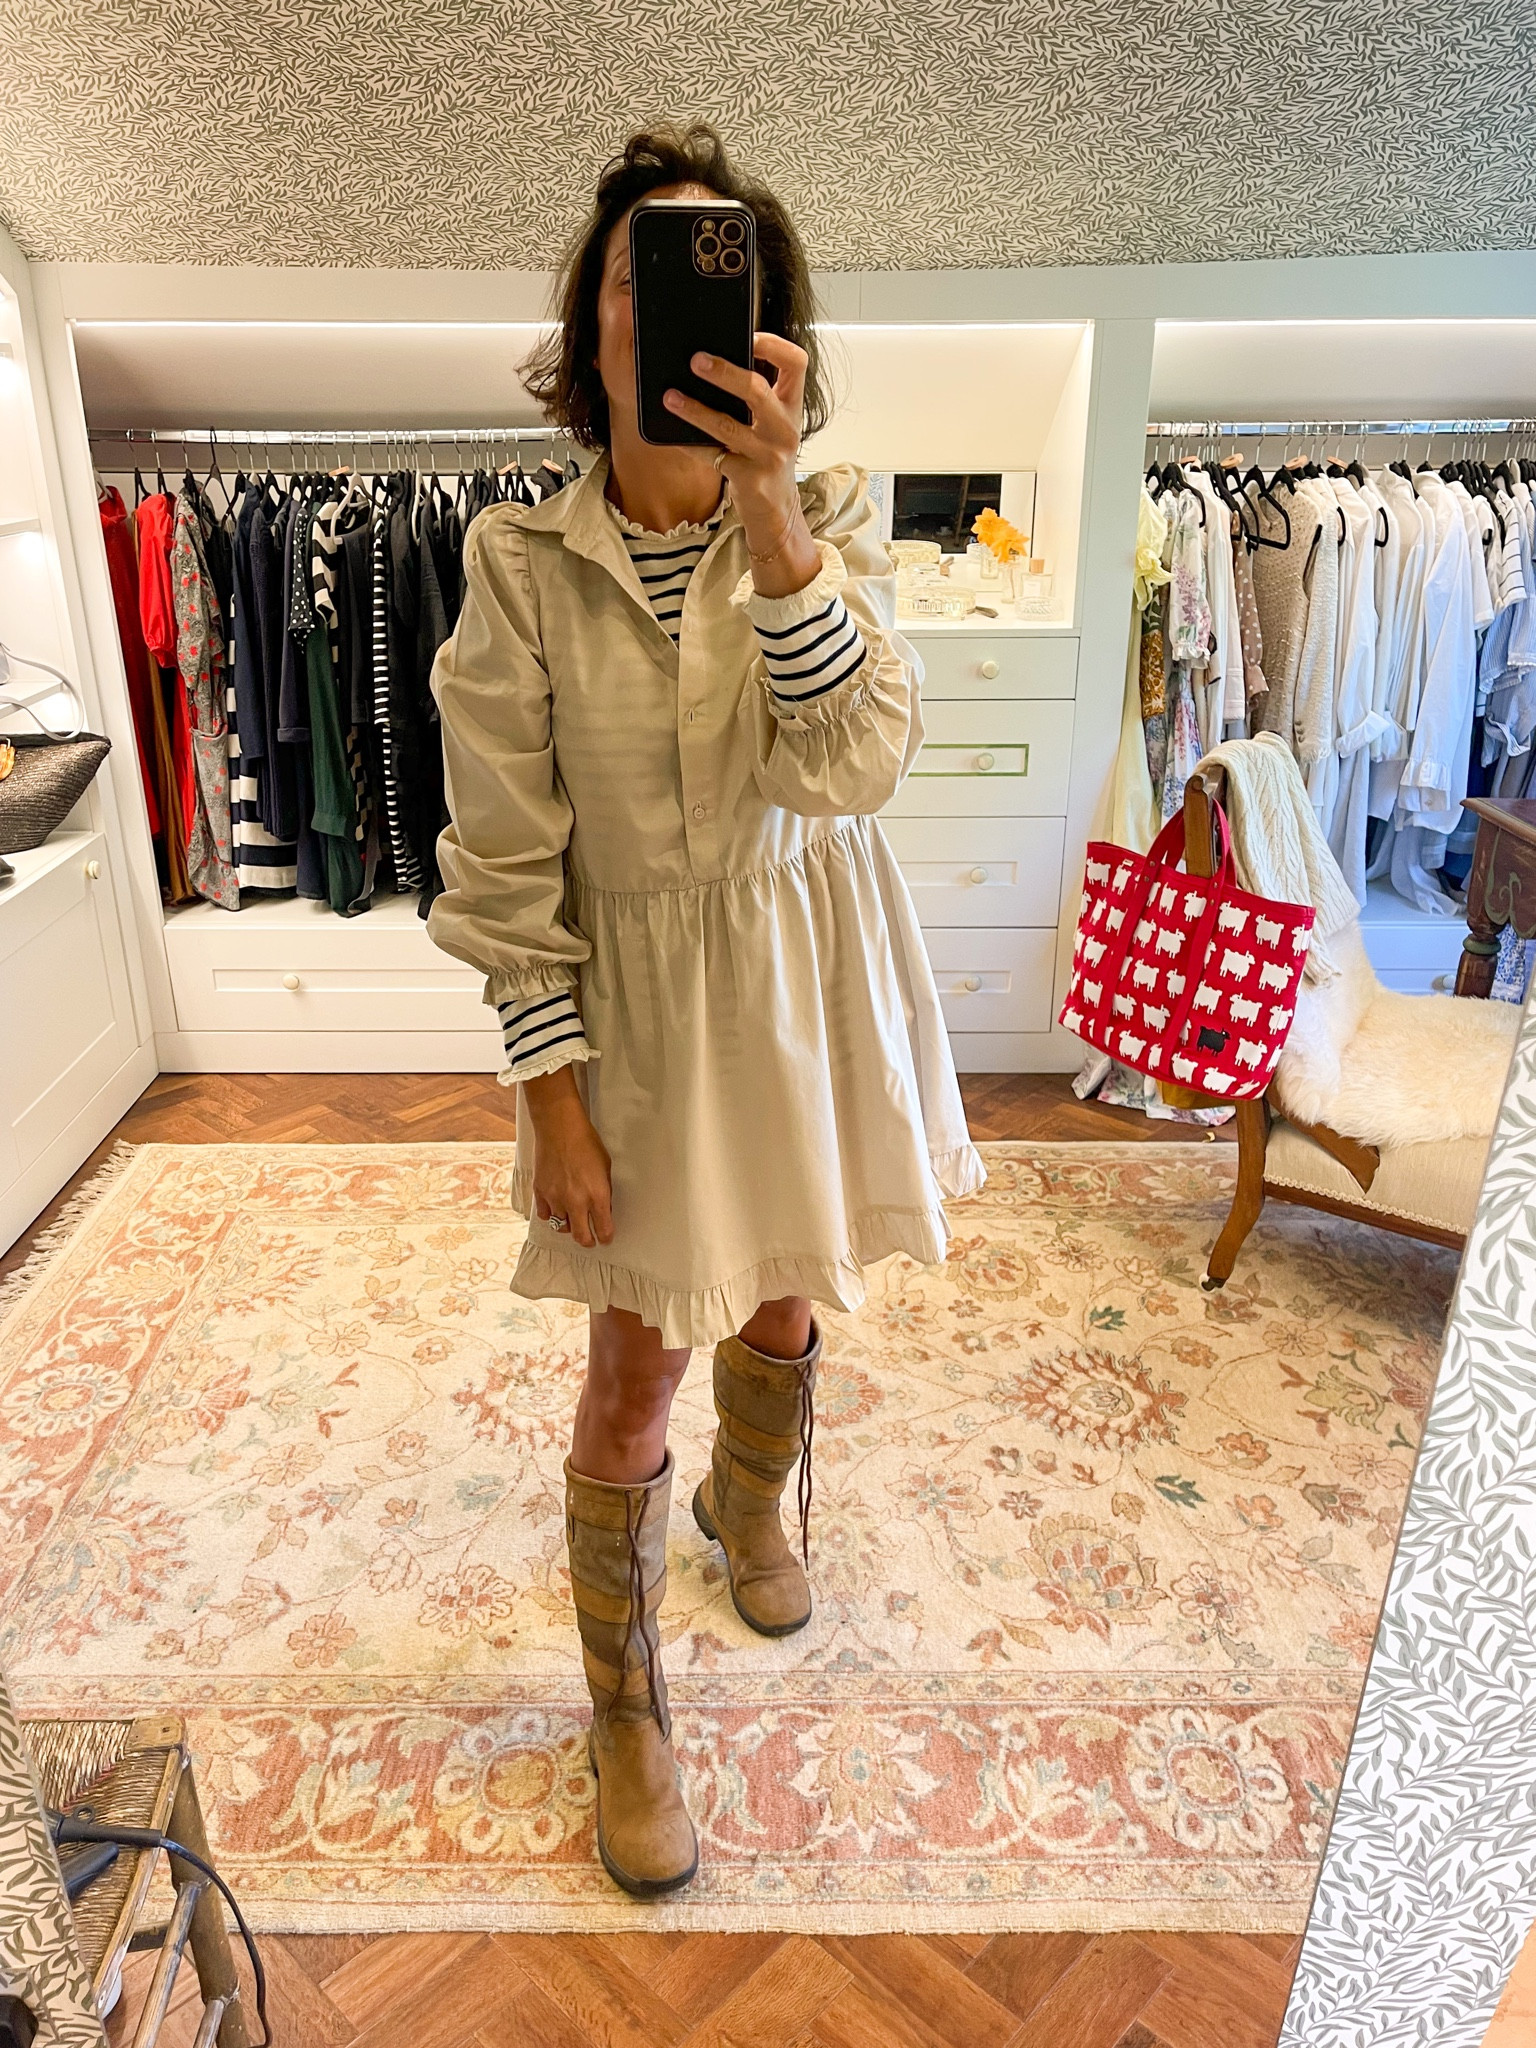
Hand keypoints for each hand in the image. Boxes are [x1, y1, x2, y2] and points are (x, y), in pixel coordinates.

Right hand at [521, 1068, 613, 1247]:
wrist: (559, 1127)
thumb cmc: (585, 1142)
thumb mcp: (605, 1167)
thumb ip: (604, 1191)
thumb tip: (603, 1207)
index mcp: (597, 1195)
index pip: (604, 1229)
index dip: (606, 1237)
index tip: (606, 1238)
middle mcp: (576, 1201)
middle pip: (582, 1237)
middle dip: (588, 1241)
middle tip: (590, 1239)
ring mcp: (556, 1198)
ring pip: (562, 1227)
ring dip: (569, 1225)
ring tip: (573, 1218)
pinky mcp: (540, 1192)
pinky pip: (545, 1215)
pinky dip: (551, 1214)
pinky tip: (556, 1207)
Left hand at [663, 333, 819, 592]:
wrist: (775, 509)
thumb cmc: (767, 458)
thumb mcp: (771, 423)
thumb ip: (755, 395)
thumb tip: (711, 362)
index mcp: (792, 406)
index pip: (796, 363)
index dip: (773, 344)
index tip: (748, 335)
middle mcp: (786, 428)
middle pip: (757, 390)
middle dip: (724, 372)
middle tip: (696, 360)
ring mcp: (768, 455)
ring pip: (728, 425)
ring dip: (695, 409)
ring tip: (670, 397)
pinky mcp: (749, 479)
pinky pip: (712, 456)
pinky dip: (689, 444)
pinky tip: (671, 434)